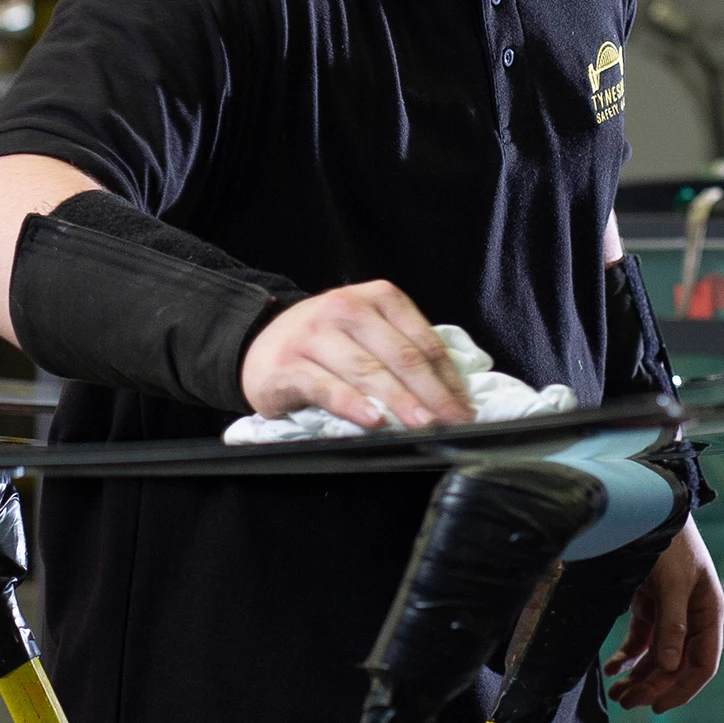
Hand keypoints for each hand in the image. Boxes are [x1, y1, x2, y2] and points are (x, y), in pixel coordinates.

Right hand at [240, 279, 471, 428]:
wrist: (258, 346)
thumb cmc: (323, 345)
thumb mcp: (365, 333)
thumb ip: (401, 353)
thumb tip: (449, 395)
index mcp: (377, 297)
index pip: (423, 340)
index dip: (448, 378)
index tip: (465, 408)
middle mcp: (346, 308)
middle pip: (400, 355)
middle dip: (431, 393)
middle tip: (452, 421)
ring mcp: (315, 334)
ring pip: (367, 370)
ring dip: (399, 400)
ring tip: (422, 424)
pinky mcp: (289, 364)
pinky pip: (326, 386)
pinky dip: (351, 404)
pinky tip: (372, 420)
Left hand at [605, 520, 723, 713]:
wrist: (650, 506)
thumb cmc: (670, 541)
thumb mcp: (673, 582)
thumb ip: (673, 624)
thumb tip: (671, 667)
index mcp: (709, 613)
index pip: (702, 664)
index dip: (683, 689)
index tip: (658, 707)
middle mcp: (693, 617)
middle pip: (677, 664)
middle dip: (653, 686)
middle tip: (626, 702)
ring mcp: (671, 612)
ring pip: (658, 656)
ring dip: (639, 676)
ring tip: (617, 693)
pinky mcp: (650, 604)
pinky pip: (642, 639)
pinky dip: (627, 656)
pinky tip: (613, 669)